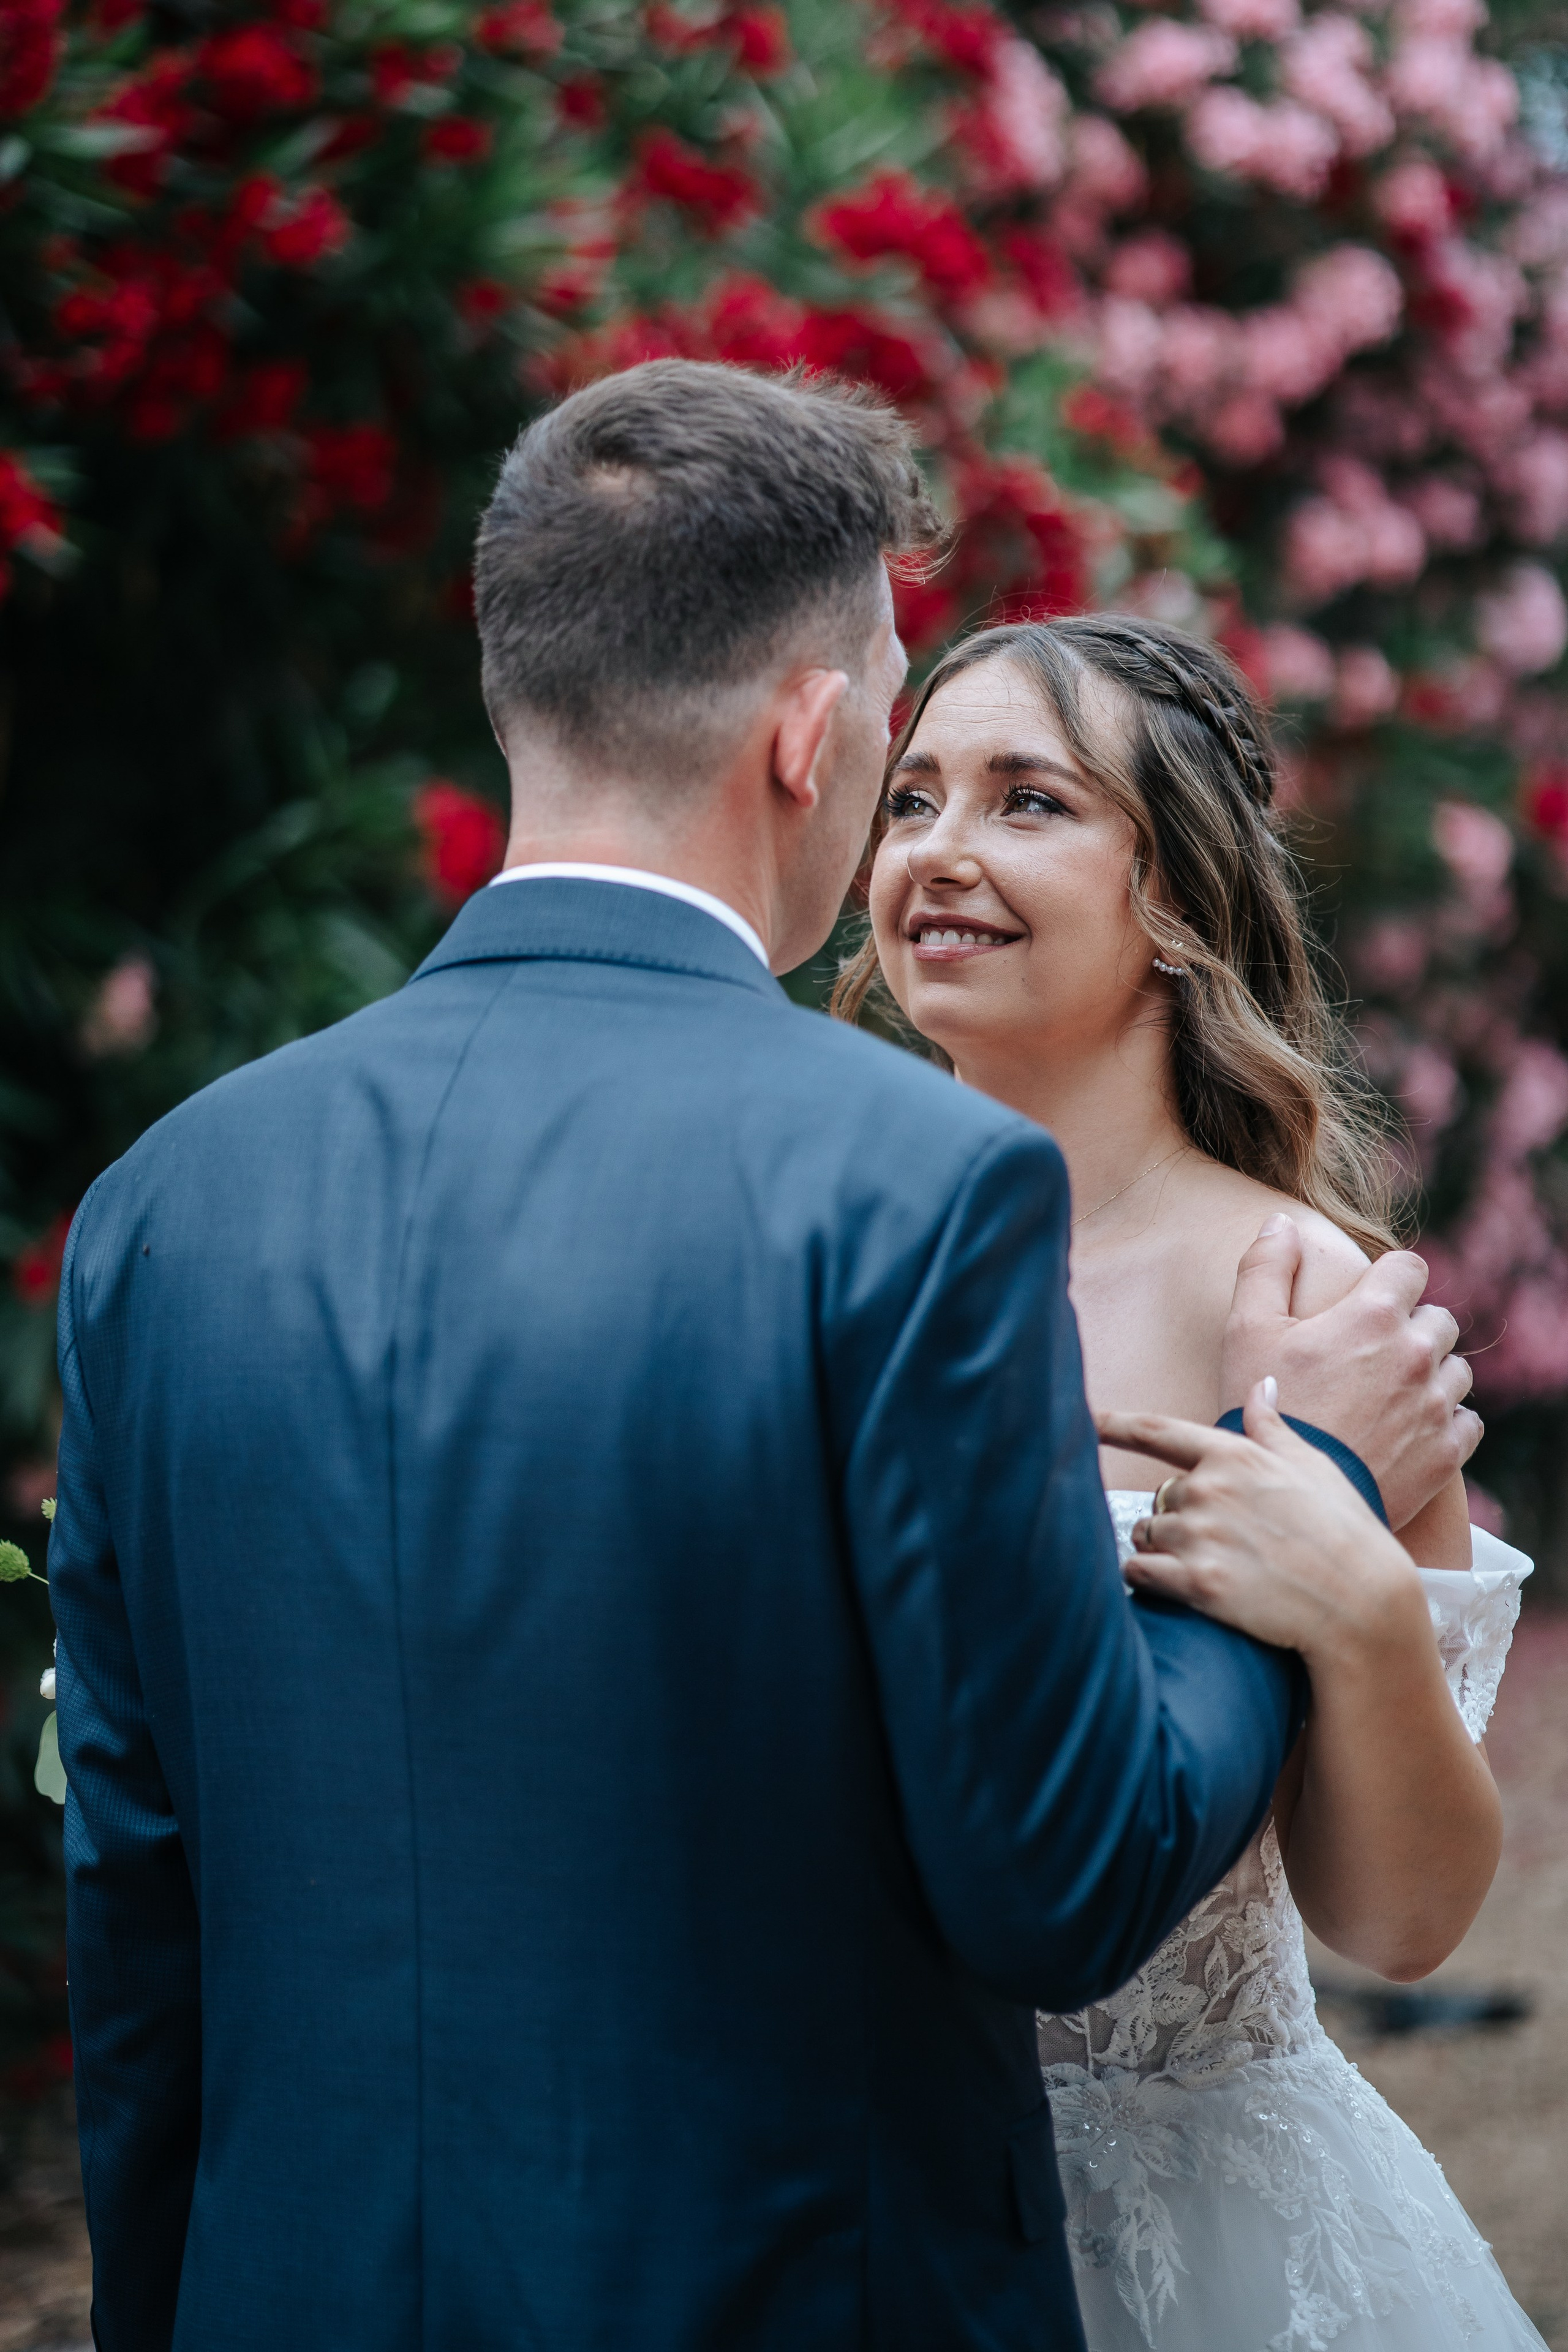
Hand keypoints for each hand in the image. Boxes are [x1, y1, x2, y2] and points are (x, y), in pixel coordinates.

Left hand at [1097, 1386, 1428, 1672]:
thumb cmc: (1344, 1532)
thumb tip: (1261, 1386)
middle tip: (1219, 1541)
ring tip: (1202, 1565)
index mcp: (1234, 1456)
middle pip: (1159, 1497)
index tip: (1085, 1420)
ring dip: (1158, 1548)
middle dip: (1175, 1516)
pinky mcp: (1197, 1584)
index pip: (1157, 1431)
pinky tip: (1168, 1586)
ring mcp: (1201, 1537)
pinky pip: (1138, 1573)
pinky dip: (1144, 1578)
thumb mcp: (1313, 1467)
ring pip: (1144, 1534)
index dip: (1114, 1424)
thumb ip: (1273, 1427)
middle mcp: (1209, 1490)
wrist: (1362, 1603)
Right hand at [1219, 1215, 1479, 1529]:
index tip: (1370, 1301)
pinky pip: (1468, 1420)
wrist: (1289, 1498)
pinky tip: (1410, 1430)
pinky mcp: (1446, 1450)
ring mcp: (1435, 1403)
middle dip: (1411, 1328)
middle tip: (1371, 1356)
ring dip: (1431, 1374)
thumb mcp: (1246, 1330)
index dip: (1390, 1279)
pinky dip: (1446, 1420)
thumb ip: (1265, 1267)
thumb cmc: (1260, 1408)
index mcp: (1372, 1314)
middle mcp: (1415, 1352)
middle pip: (1439, 1318)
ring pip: (1457, 1369)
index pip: (1409, 1267)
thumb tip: (1281, 1222)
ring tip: (1390, 1395)